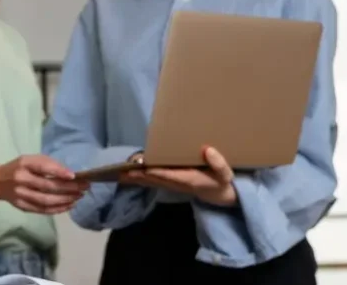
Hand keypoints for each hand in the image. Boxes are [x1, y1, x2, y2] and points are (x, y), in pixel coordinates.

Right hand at [0, 155, 88, 213]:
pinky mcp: (23, 207)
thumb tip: (69, 174)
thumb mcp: (29, 160)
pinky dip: (58, 209)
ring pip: (46, 200)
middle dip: (68, 188)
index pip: (42, 167)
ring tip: (79, 197)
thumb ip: (47, 164)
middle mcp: (21, 179)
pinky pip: (43, 210)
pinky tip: (68, 205)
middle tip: (84, 188)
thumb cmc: (19, 168)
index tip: (74, 176)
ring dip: (65, 200)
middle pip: (47, 186)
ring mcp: (21, 195)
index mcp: (23, 164)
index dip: (58, 172)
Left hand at [121, 146, 236, 206]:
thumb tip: (208, 150)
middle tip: (122, 172)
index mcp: (191, 180)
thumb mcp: (226, 174)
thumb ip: (219, 163)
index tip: (145, 168)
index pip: (171, 176)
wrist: (220, 195)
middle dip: (139, 176)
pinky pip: (153, 181)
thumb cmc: (222, 181)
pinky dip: (140, 178)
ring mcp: (172, 185)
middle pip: (155, 180)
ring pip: (151, 182)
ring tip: (119, 174)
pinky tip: (129, 175)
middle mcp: (178, 184)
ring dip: (136, 178)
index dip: (157, 172)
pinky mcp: (170, 183)